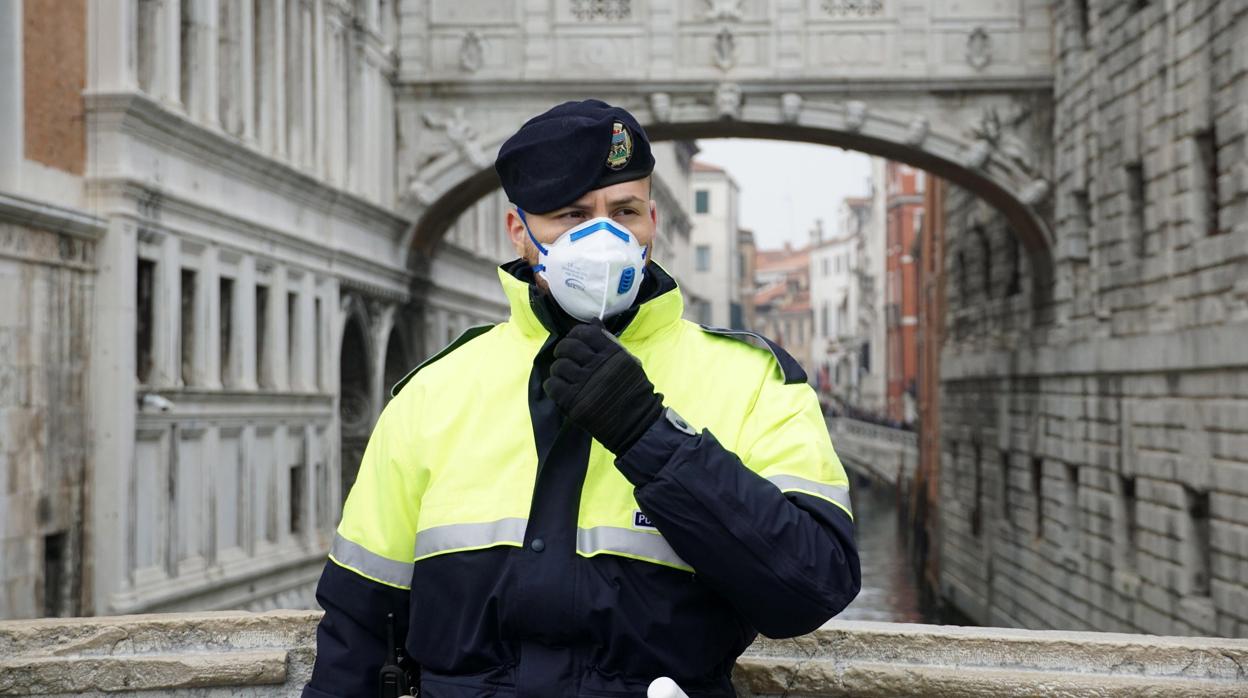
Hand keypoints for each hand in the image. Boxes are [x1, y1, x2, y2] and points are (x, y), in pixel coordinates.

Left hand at [543, 321, 664, 454]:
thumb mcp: (627, 362)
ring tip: (563, 376)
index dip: (576, 334)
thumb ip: (609, 342)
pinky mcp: (575, 402)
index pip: (586, 333)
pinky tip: (558, 388)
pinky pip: (553, 386)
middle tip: (564, 358)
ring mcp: (586, 384)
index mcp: (613, 354)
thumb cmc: (632, 392)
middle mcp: (598, 366)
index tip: (574, 341)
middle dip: (562, 350)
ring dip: (557, 370)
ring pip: (559, 366)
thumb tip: (593, 321)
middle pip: (568, 347)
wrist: (636, 424)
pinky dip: (552, 385)